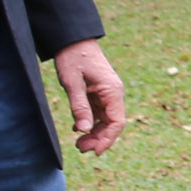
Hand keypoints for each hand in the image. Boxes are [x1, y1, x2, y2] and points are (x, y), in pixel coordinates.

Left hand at [53, 40, 126, 155]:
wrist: (72, 39)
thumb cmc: (73, 57)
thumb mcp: (72, 82)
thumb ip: (79, 106)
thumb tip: (84, 130)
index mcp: (112, 91)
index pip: (117, 122)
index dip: (108, 139)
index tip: (95, 151)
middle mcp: (113, 94)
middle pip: (112, 124)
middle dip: (99, 139)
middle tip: (80, 148)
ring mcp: (106, 94)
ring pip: (105, 120)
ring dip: (94, 133)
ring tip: (79, 143)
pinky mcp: (98, 92)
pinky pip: (98, 113)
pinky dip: (90, 123)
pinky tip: (78, 129)